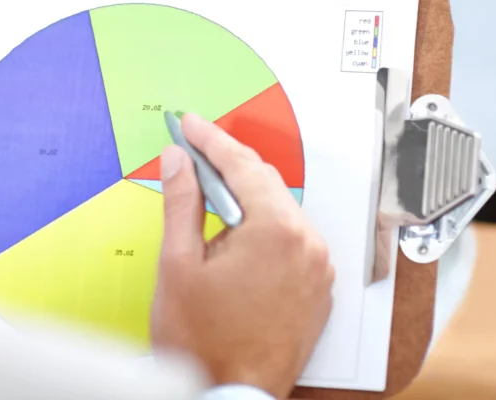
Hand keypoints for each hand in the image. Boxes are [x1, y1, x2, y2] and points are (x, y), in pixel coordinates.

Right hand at [150, 113, 333, 398]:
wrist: (230, 396)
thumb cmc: (204, 343)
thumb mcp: (178, 263)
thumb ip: (181, 201)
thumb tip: (179, 160)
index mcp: (275, 232)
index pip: (241, 164)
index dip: (209, 138)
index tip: (188, 123)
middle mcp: (306, 244)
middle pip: (264, 181)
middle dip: (226, 163)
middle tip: (190, 151)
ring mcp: (316, 267)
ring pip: (278, 208)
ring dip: (244, 195)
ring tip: (205, 195)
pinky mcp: (317, 287)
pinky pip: (290, 237)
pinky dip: (262, 225)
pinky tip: (233, 231)